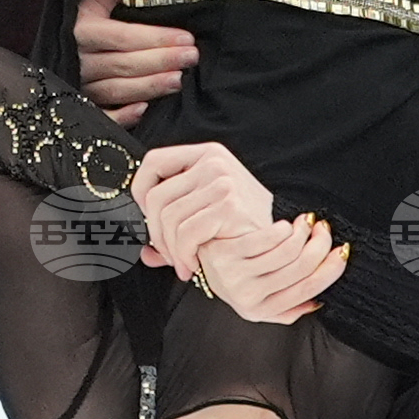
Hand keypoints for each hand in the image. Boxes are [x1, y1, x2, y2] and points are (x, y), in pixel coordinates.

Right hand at [70, 0, 194, 125]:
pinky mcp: (81, 107)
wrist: (58, 46)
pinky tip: (144, 110)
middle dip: (160, 61)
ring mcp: (79, 87)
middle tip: (192, 58)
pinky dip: (122, 116)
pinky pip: (101, 116)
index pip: (123, 37)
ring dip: (150, 87)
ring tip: (179, 81)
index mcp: (81, 31)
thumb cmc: (84, 16)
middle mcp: (78, 61)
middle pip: (124, 65)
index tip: (186, 37)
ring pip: (117, 90)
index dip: (155, 39)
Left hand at [131, 141, 275, 274]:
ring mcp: (222, 182)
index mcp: (206, 154)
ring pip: (168, 219)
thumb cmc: (243, 226)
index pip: (154, 161)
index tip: (146, 217)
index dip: (139, 190)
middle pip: (156, 197)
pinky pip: (187, 233)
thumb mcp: (205, 213)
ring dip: (170, 249)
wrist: (280, 240)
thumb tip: (144, 254)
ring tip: (182, 262)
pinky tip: (193, 264)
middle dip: (155, 234)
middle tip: (166, 254)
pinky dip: (184, 255)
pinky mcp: (228, 205)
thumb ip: (173, 226)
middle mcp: (213, 163)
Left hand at [197, 214, 350, 322]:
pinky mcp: (225, 254)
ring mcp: (234, 277)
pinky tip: (286, 224)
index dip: (331, 268)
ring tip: (306, 223)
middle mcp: (247, 298)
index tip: (342, 249)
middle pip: (302, 268)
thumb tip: (318, 303)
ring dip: (303, 233)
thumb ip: (287, 306)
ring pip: (288, 252)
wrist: (195, 255)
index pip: (309, 290)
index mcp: (260, 310)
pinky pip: (267, 240)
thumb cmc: (233, 272)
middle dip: (320, 245)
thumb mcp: (259, 297)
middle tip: (324, 230)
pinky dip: (284, 229)